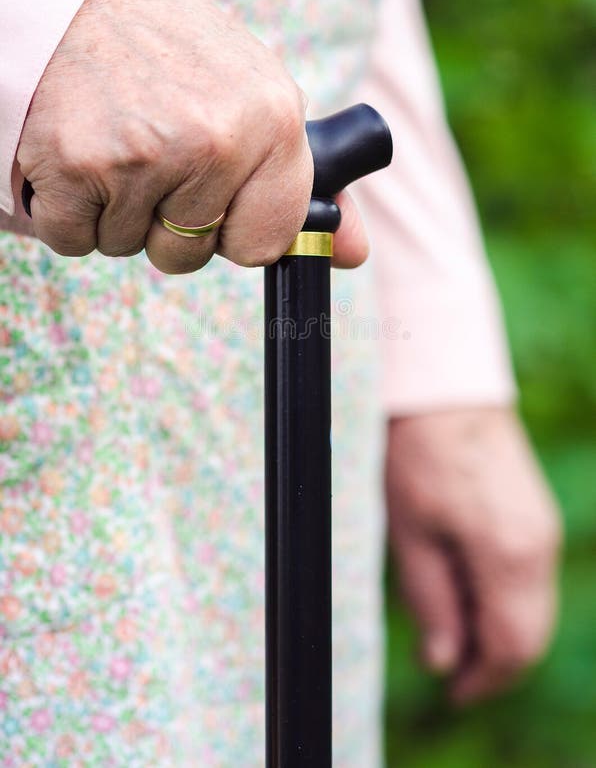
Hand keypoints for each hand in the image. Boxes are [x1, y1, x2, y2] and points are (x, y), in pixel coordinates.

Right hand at [12, 0, 366, 271]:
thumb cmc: (174, 52)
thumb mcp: (257, 99)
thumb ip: (303, 186)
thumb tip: (353, 254)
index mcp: (274, 121)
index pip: (263, 244)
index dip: (231, 230)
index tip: (213, 195)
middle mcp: (216, 141)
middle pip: (186, 256)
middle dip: (163, 222)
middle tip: (150, 151)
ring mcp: (143, 155)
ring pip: (126, 247)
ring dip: (114, 211)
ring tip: (113, 138)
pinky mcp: (73, 165)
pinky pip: (72, 239)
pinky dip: (68, 209)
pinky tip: (77, 150)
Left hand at [385, 407, 561, 703]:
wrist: (446, 390)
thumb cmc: (419, 455)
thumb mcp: (411, 533)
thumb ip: (431, 602)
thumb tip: (443, 661)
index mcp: (510, 556)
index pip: (511, 647)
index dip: (482, 680)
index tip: (450, 692)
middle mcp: (540, 548)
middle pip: (532, 634)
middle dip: (492, 661)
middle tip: (446, 667)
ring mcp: (544, 528)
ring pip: (534, 608)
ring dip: (497, 629)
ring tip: (447, 623)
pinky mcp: (537, 514)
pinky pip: (531, 578)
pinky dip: (504, 598)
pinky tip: (464, 585)